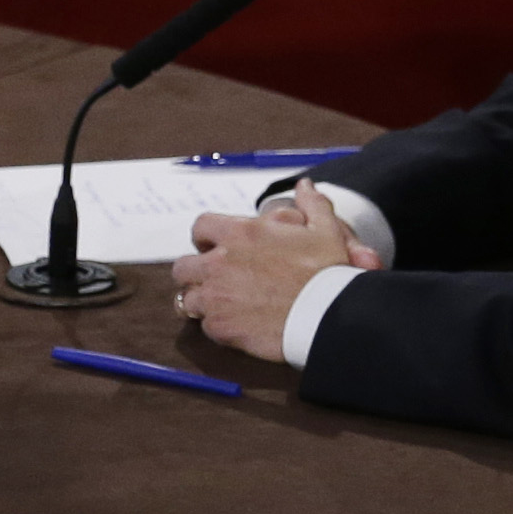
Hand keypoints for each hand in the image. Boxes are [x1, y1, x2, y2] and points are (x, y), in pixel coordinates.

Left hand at [171, 190, 380, 361]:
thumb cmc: (327, 272)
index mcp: (239, 235)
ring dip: (202, 300)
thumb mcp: (325, 229)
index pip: (200, 227)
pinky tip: (236, 325)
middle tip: (215, 278)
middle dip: (195, 271)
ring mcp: (216, 298)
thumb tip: (304, 186)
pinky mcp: (221, 327)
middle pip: (183, 267)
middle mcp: (219, 264)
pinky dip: (218, 325)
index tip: (214, 246)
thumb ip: (311, 204)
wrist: (329, 316)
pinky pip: (206, 326)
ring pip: (188, 299)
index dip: (205, 237)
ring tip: (222, 305)